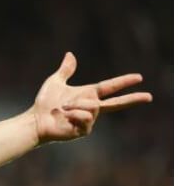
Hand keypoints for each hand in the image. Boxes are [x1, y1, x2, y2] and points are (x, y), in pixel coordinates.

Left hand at [32, 52, 151, 143]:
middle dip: (133, 99)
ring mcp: (89, 120)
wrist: (35, 120)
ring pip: (93, 106)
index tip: (139, 77)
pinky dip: (74, 114)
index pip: (110, 87)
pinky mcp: (84, 130)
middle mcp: (92, 107)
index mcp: (88, 95)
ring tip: (62, 109)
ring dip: (76, 105)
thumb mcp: (55, 82)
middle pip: (117, 102)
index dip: (124, 82)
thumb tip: (70, 55)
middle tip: (149, 97)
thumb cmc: (44, 104)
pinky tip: (64, 117)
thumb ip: (65, 70)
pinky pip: (86, 116)